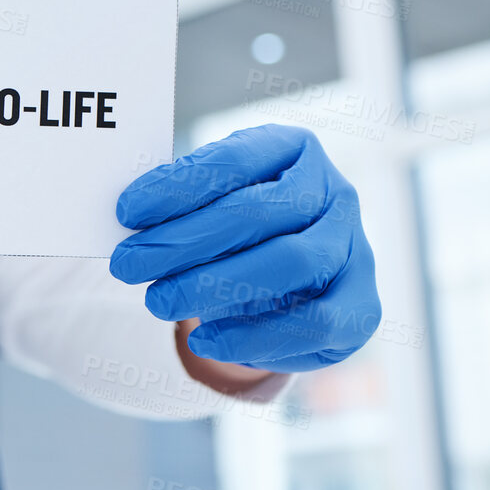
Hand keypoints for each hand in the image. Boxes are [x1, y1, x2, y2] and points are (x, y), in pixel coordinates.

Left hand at [108, 124, 378, 372]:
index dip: (177, 186)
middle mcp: (334, 192)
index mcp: (294, 149)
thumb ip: (181, 203)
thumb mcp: (213, 200)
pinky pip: (315, 323)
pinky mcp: (362, 305)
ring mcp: (355, 248)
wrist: (294, 279)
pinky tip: (205, 340)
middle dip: (183, 241)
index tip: (126, 212)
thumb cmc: (239, 227)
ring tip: (158, 300)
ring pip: (289, 263)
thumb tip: (128, 220)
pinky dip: (255, 335)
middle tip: (127, 264)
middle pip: (257, 213)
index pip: (235, 160)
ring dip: (214, 285)